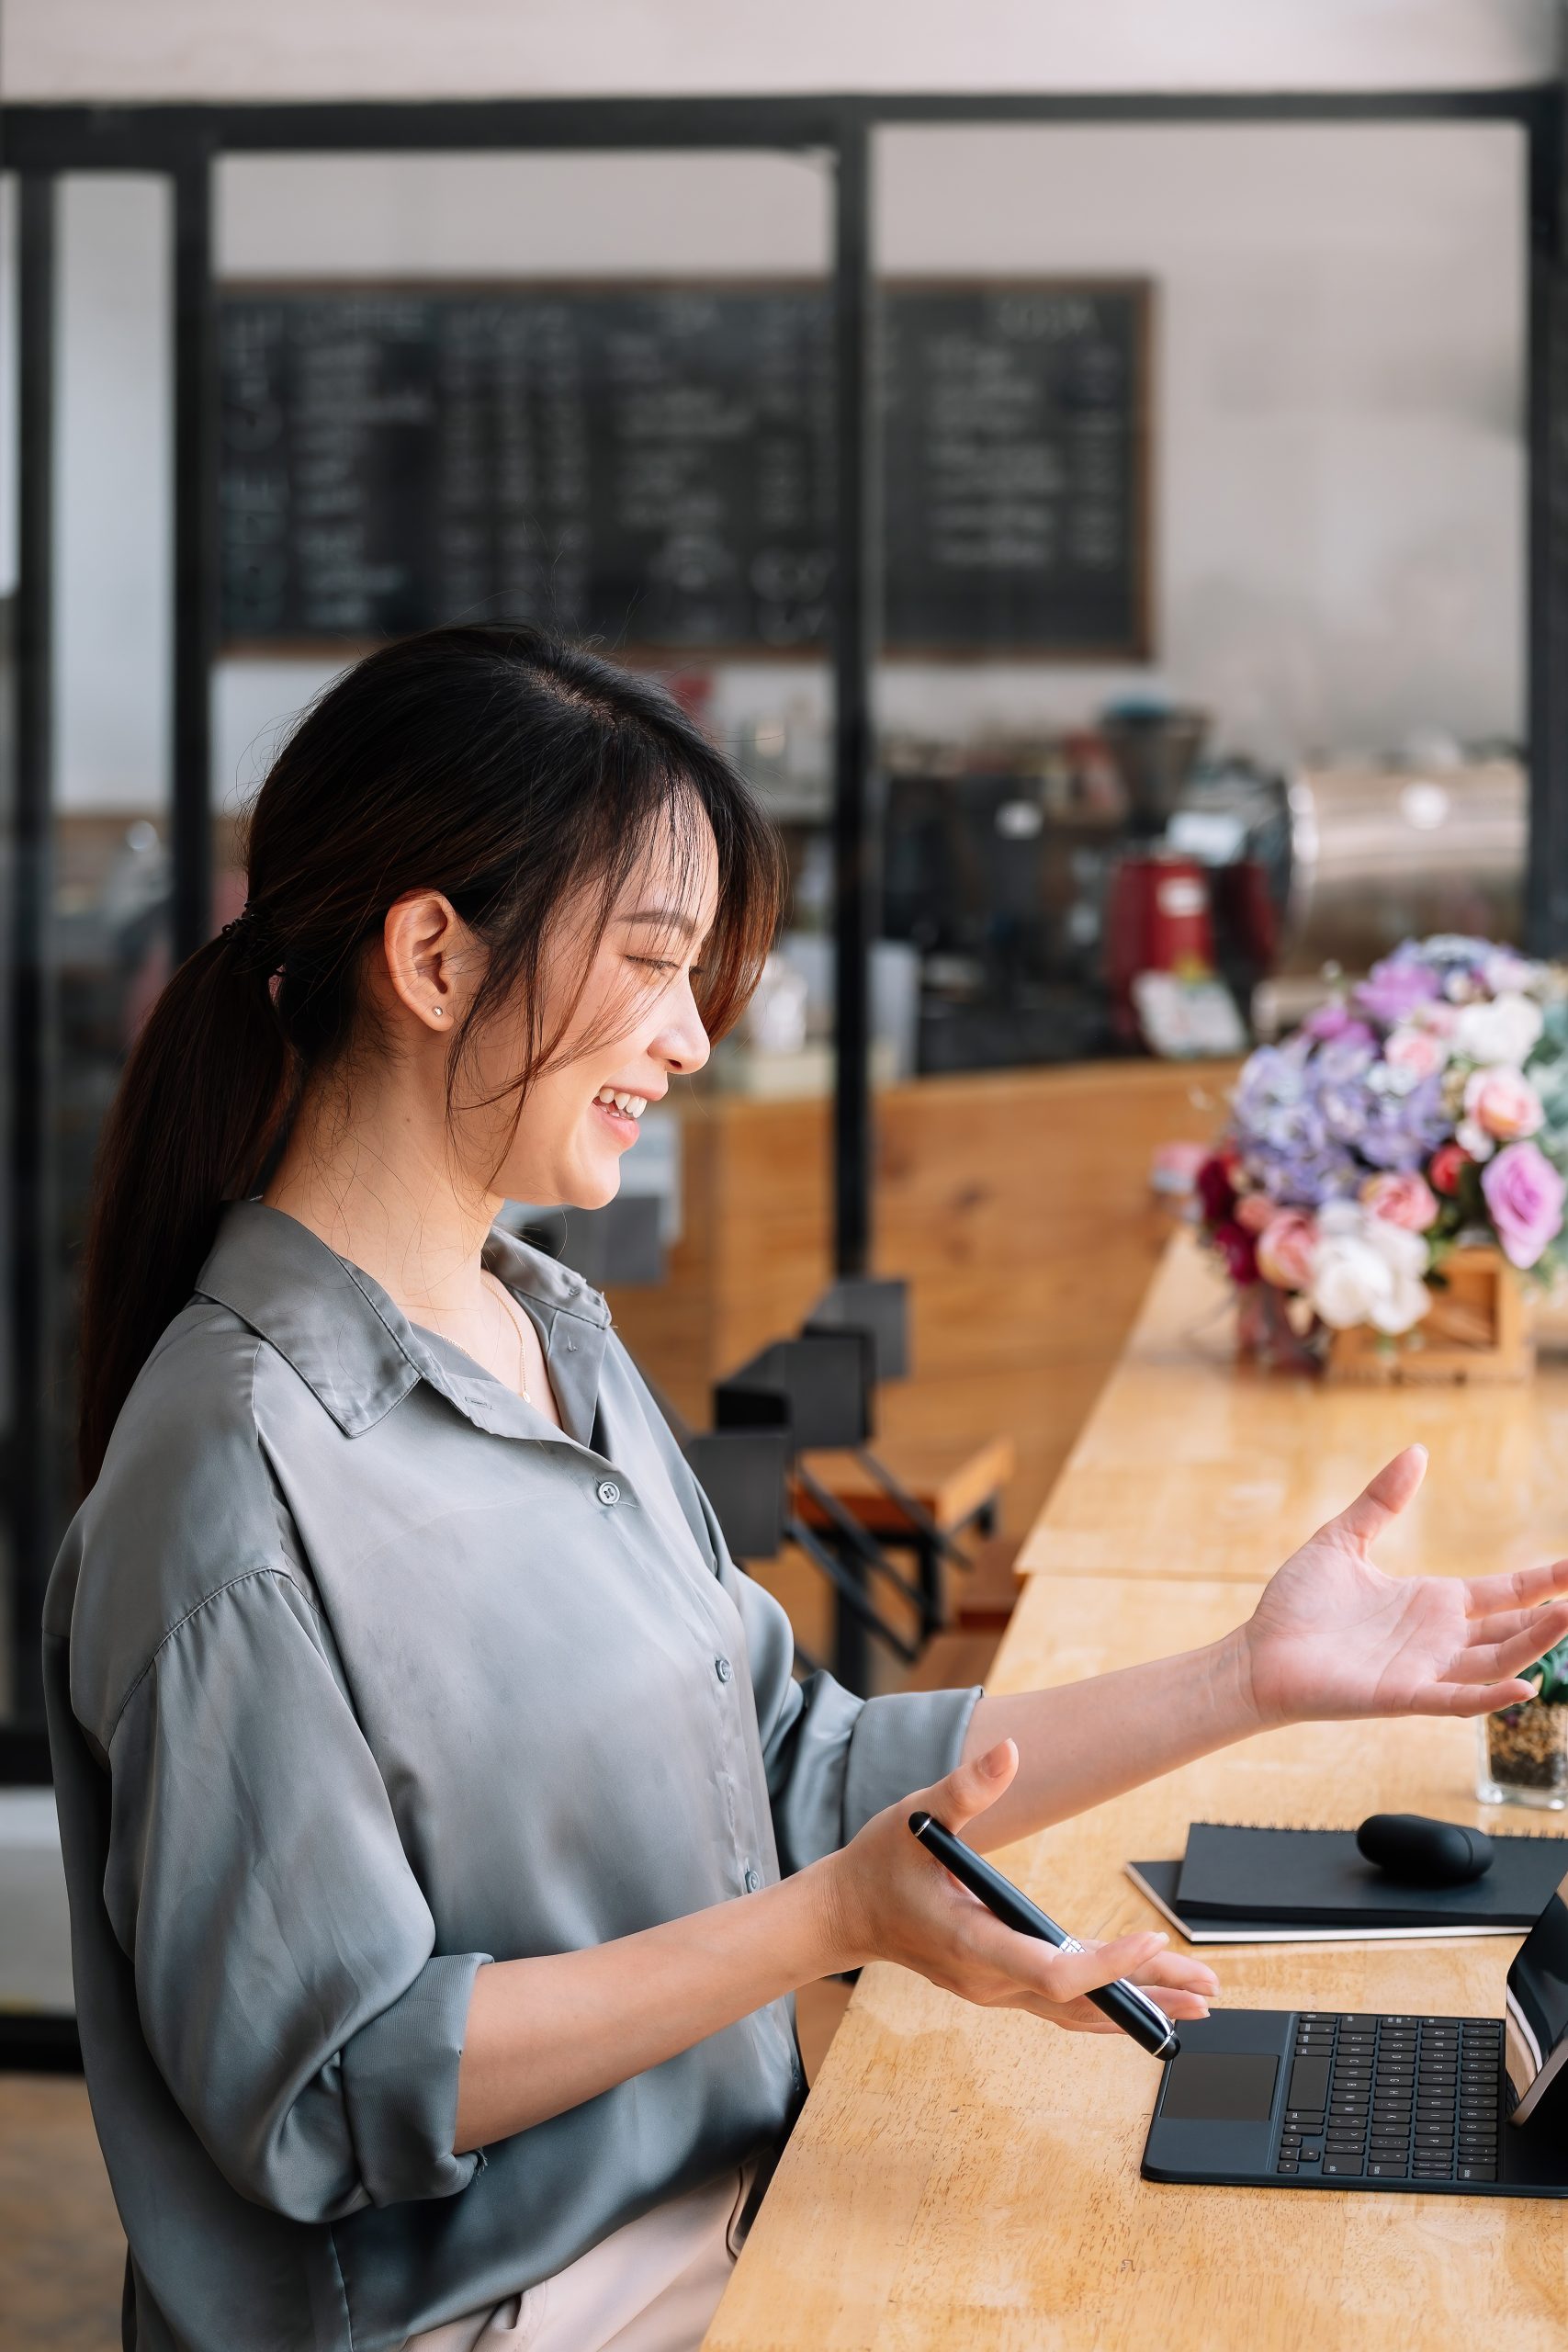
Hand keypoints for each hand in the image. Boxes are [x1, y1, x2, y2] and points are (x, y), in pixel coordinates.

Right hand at [817, 1739, 1217, 2032]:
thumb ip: (966, 1787)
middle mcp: (988, 1981)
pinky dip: (1109, 2003)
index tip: (1149, 1938)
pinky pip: (1064, 2006)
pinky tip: (1146, 2001)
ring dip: (1139, 2006)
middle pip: (1080, 2000)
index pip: (1050, 1971)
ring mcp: (996, 1991)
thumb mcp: (919, 1816)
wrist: (848, 1913)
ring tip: (1198, 1998)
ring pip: (1077, 2011)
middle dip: (1147, 1992)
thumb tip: (1010, 1752)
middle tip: (1207, 1983)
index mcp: (971, 1943)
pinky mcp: (1001, 1988)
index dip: (1105, 1963)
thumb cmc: (882, 1863)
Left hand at [1242, 1444, 1567, 1725]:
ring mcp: (1423, 1670)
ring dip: (1534, 1645)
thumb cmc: (1297, 1603)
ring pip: (1495, 1661)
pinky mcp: (1400, 1696)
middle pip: (1512, 1628)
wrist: (1257, 1653)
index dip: (1543, 1581)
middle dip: (1552, 1615)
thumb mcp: (1343, 1539)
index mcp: (1431, 1602)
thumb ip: (1382, 1500)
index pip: (1504, 1592)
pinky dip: (1491, 1696)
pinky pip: (1455, 1700)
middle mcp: (1437, 1639)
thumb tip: (1417, 1451)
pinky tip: (1526, 1685)